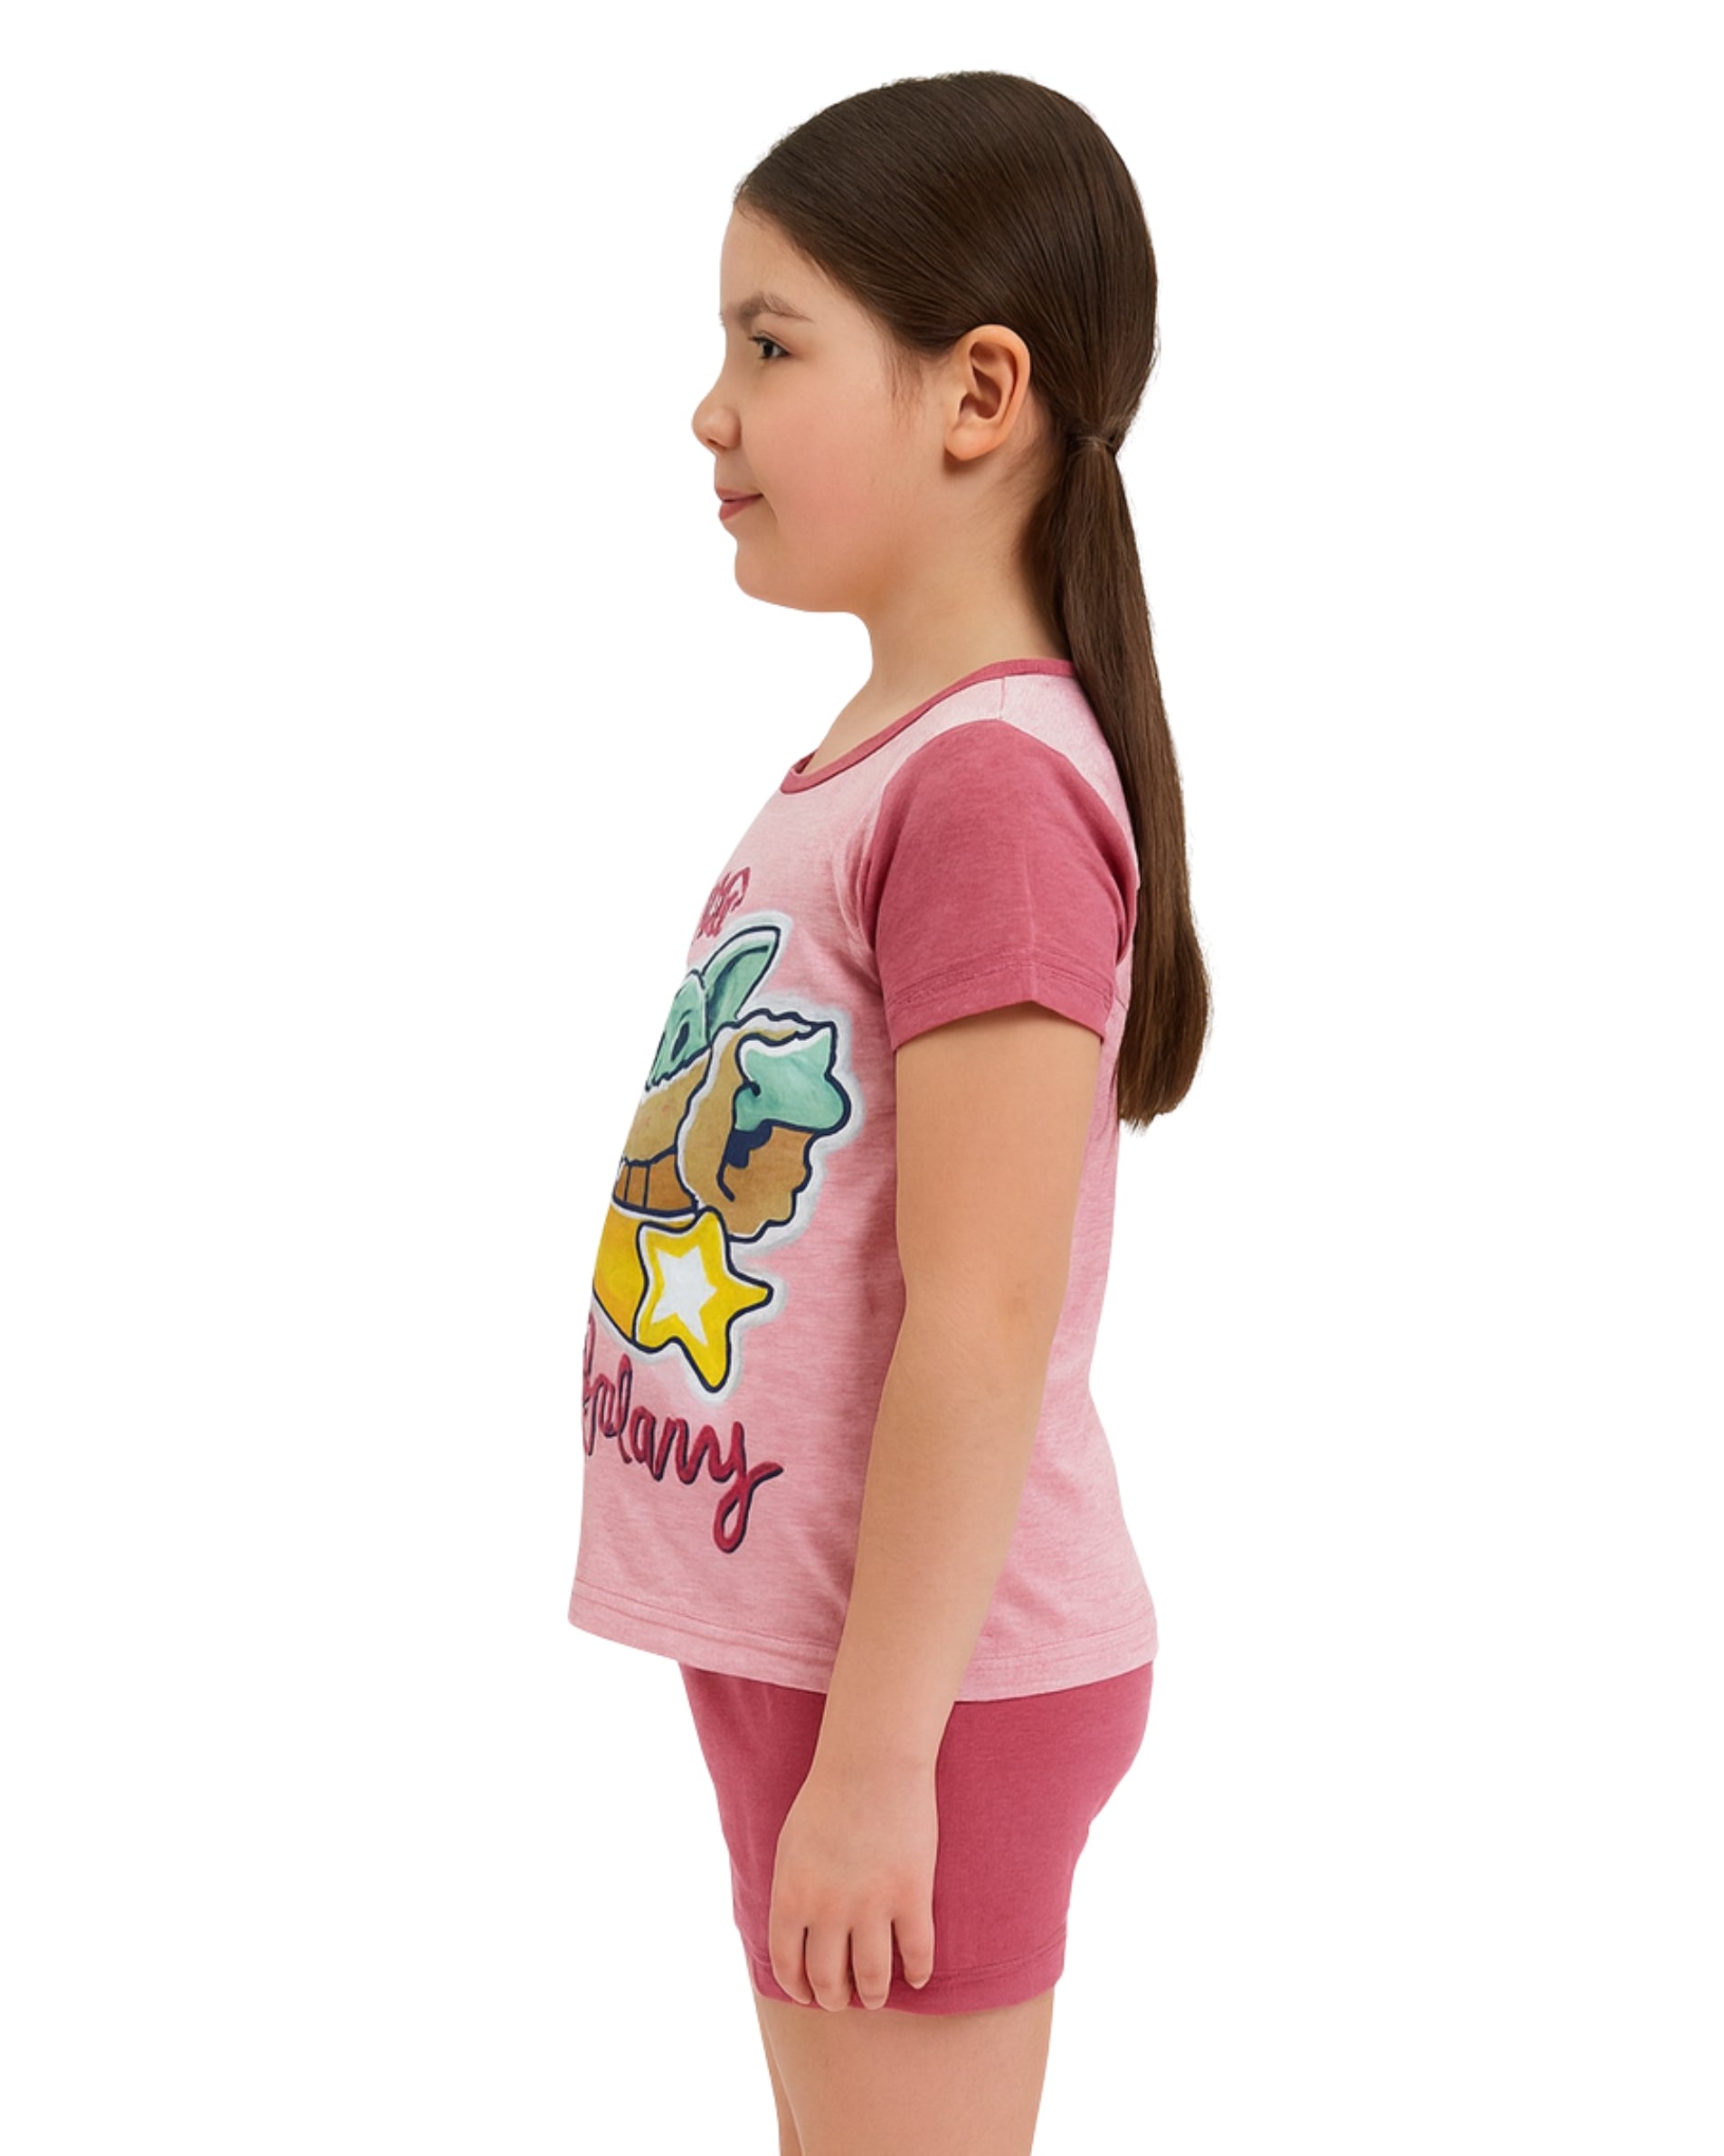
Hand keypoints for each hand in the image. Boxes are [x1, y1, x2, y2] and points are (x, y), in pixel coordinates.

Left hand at [768, 1752, 938, 2010]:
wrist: (872, 1759)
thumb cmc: (827, 1796)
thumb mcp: (790, 1845)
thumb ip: (790, 1892)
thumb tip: (793, 1933)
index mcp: (791, 1895)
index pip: (788, 1965)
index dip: (798, 1988)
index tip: (808, 1996)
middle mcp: (827, 1909)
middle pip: (828, 1980)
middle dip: (835, 1998)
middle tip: (844, 2000)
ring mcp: (871, 1905)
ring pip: (872, 1977)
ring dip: (874, 1995)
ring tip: (877, 1996)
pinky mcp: (912, 1895)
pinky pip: (916, 1953)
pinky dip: (917, 1972)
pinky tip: (916, 1977)